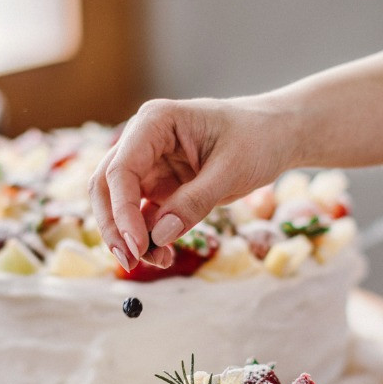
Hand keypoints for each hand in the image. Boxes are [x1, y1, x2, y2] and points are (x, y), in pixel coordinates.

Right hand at [88, 97, 292, 269]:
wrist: (276, 135)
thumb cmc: (257, 138)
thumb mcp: (232, 170)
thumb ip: (195, 202)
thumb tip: (159, 235)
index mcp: (155, 122)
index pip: (121, 168)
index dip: (122, 210)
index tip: (136, 245)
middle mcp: (143, 141)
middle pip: (106, 185)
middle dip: (114, 225)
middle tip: (130, 260)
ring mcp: (149, 165)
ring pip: (119, 204)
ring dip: (130, 236)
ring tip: (160, 261)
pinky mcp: (160, 187)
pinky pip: (142, 216)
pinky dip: (148, 238)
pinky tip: (165, 255)